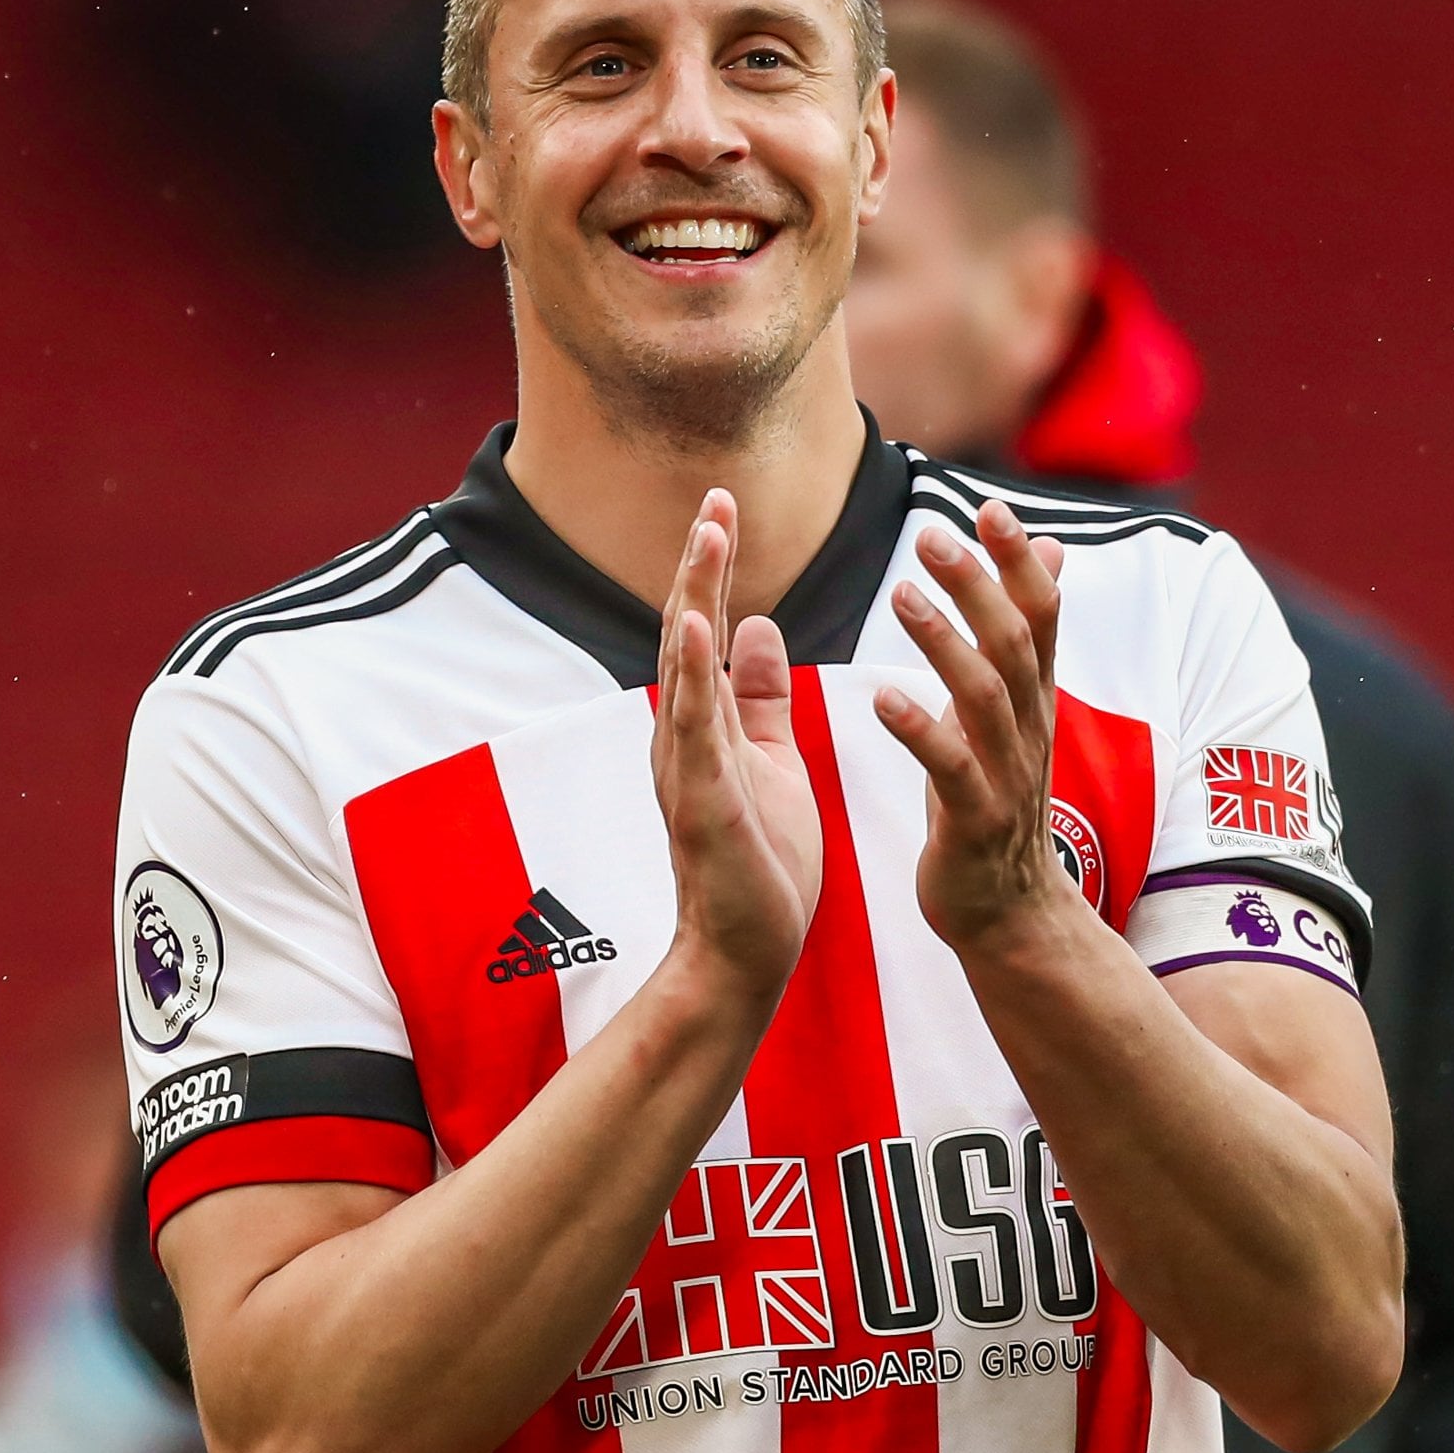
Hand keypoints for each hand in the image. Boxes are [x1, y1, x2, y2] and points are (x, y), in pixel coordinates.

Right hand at [651, 490, 821, 997]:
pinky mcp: (702, 803)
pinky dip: (694, 675)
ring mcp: (687, 768)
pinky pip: (696, 730)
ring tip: (708, 536)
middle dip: (700, 563)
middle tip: (716, 498)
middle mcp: (684, 736)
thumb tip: (754, 624)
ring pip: (684, 668)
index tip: (725, 503)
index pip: (706, 629)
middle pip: (686, 632)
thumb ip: (758, 696)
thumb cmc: (759, 864)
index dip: (712, 566)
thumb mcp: (769, 759)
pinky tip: (702, 627)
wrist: (748, 954)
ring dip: (694, 598)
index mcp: (706, 726)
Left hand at [874, 502, 1069, 956]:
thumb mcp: (1016, 708)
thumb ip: (1025, 630)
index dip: (1018, 562)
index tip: (990, 505)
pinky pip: (949, 769)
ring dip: (945, 643)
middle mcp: (1030, 729)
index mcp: (1035, 699)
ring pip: (985, 698)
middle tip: (932, 534)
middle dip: (978, 586)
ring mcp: (1006, 776)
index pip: (1040, 616)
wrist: (1009, 911)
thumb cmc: (996, 797)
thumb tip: (1050, 548)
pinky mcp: (973, 822)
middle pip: (1015, 644)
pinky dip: (919, 730)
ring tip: (902, 595)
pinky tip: (881, 698)